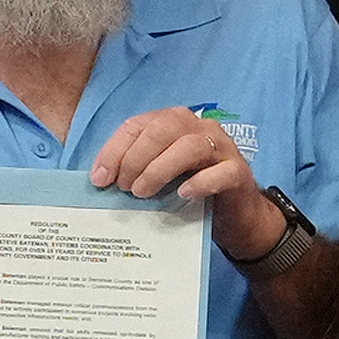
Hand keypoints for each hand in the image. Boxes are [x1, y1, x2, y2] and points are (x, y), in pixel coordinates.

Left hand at [84, 107, 273, 251]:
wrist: (235, 215)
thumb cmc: (191, 191)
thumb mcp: (159, 176)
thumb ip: (135, 169)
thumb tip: (101, 179)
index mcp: (175, 122)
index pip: (138, 125)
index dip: (115, 150)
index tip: (100, 178)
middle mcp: (199, 128)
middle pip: (162, 130)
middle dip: (135, 158)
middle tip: (124, 187)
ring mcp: (222, 148)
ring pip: (189, 146)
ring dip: (159, 169)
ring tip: (142, 192)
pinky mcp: (238, 173)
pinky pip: (220, 172)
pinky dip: (200, 182)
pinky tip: (183, 194)